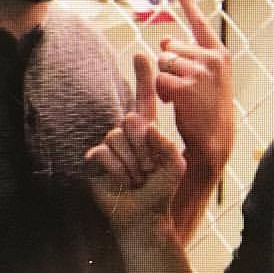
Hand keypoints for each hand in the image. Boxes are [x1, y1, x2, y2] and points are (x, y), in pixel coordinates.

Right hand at [86, 54, 185, 235]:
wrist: (142, 218)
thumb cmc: (160, 193)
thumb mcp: (176, 166)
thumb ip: (168, 144)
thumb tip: (144, 126)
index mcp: (149, 131)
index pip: (144, 99)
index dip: (143, 77)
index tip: (141, 55)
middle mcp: (128, 134)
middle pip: (131, 120)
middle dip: (143, 149)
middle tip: (148, 170)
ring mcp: (111, 145)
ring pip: (117, 138)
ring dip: (130, 164)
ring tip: (135, 179)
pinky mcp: (97, 158)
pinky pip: (103, 153)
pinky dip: (116, 171)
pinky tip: (121, 182)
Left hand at [156, 0, 234, 173]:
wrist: (214, 140)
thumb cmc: (208, 109)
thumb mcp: (206, 78)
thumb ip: (188, 56)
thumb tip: (164, 40)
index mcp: (219, 55)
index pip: (200, 24)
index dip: (188, 4)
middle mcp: (213, 59)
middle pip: (170, 47)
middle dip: (169, 65)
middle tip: (185, 87)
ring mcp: (201, 72)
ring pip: (163, 62)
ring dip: (165, 80)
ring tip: (183, 97)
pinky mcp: (186, 86)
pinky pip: (160, 79)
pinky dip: (163, 92)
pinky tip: (177, 103)